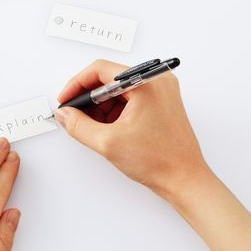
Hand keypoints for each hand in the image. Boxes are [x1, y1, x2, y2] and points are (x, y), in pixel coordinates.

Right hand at [56, 59, 250, 250]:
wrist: (185, 180)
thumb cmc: (159, 161)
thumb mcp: (107, 142)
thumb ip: (78, 125)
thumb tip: (65, 114)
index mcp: (146, 82)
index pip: (100, 70)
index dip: (77, 84)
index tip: (66, 99)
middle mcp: (156, 81)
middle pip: (109, 78)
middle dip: (88, 98)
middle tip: (75, 115)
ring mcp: (160, 91)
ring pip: (117, 89)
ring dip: (100, 106)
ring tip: (93, 127)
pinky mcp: (160, 102)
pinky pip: (129, 98)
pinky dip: (113, 111)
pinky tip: (107, 128)